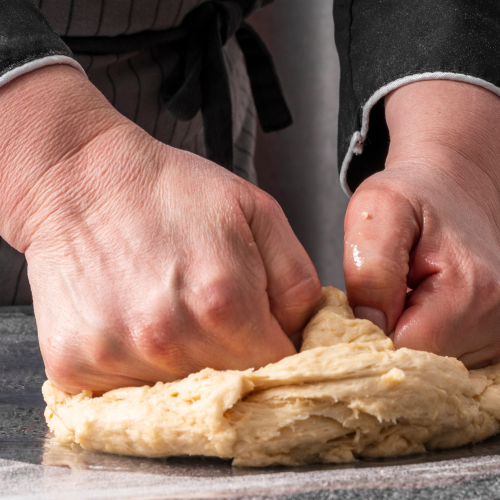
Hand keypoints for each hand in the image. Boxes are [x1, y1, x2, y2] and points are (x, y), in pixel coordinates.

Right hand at [0, 65, 320, 392]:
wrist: (81, 181)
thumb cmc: (168, 192)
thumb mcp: (257, 212)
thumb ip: (297, 280)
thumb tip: (302, 332)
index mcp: (223, 303)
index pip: (276, 367)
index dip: (273, 347)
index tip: (259, 331)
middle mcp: (169, 340)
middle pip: (228, 385)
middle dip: (231, 355)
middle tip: (208, 311)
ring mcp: (117, 356)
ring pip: (178, 394)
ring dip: (182, 363)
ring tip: (166, 310)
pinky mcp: (74, 365)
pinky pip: (126, 393)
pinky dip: (137, 367)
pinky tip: (133, 323)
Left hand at [344, 80, 499, 367]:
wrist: (451, 189)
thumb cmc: (413, 197)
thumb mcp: (378, 213)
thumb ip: (371, 269)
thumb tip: (370, 326)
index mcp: (471, 292)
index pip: (405, 352)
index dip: (369, 339)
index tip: (355, 313)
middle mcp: (496, 321)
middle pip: (419, 366)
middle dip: (385, 341)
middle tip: (376, 301)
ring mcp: (498, 333)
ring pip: (430, 368)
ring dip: (403, 340)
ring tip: (400, 299)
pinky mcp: (492, 337)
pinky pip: (443, 360)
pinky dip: (421, 342)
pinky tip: (415, 311)